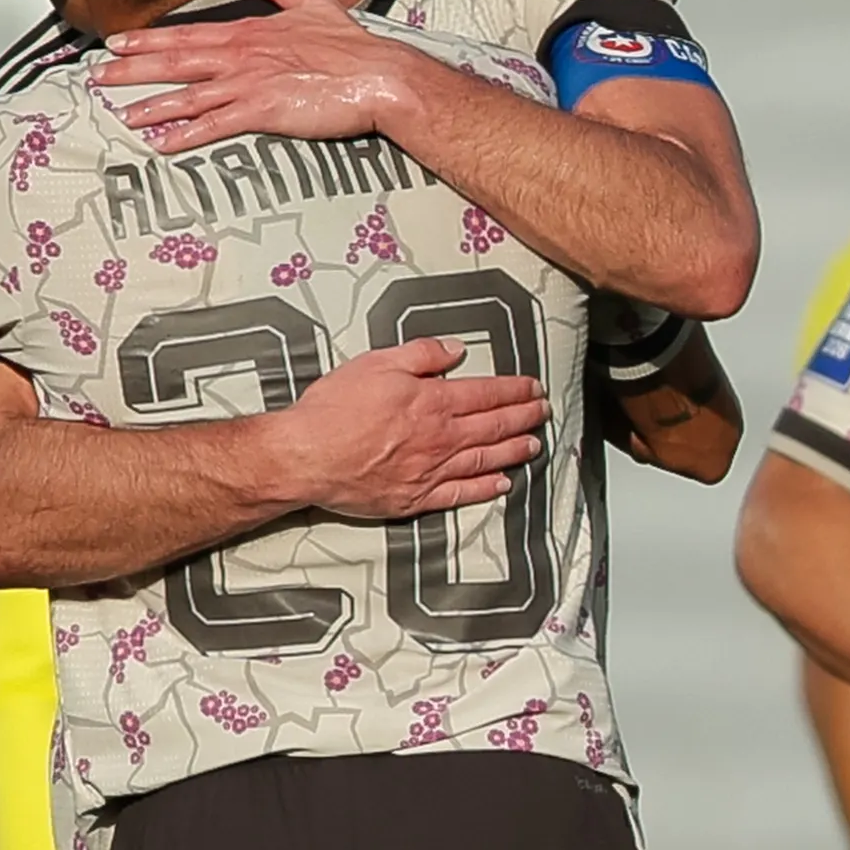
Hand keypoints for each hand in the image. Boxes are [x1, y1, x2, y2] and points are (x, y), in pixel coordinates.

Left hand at [95, 0, 415, 151]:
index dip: (149, 39)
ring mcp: (250, 82)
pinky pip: (216, 125)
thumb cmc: (351, 46)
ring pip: (188, 94)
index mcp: (250, 32)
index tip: (119, 41)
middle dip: (134, 67)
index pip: (188, 35)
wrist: (378, 74)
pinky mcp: (263, 110)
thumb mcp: (312, 4)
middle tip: (98, 75)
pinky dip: (186, 135)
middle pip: (176, 60)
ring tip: (121, 115)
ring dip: (151, 105)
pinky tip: (162, 145)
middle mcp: (241, 55)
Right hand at [275, 335, 543, 519]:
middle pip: (493, 427)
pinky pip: (460, 494)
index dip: (515, 390)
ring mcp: (430, 471)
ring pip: (484, 460)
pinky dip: (485, 489)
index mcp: (432, 401)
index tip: (533, 388)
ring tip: (534, 446)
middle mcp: (439, 438)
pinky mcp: (415, 498)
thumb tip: (455, 351)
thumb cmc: (334, 408)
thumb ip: (421, 355)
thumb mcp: (376, 363)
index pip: (486, 393)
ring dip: (513, 452)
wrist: (306, 456)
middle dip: (523, 418)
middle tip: (543, 413)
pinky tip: (502, 484)